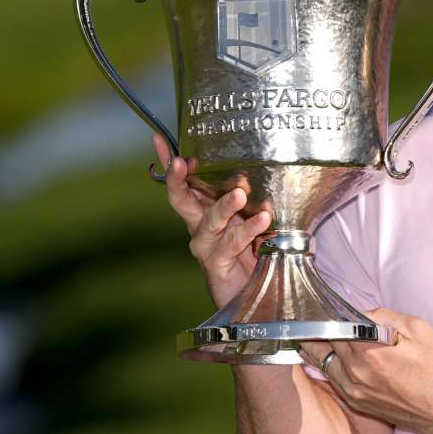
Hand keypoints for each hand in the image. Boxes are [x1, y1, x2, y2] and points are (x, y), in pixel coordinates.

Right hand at [153, 134, 270, 307]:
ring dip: (225, 205)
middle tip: (184, 162)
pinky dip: (249, 229)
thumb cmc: (256, 250)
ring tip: (240, 194)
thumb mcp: (256, 217)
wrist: (258, 294)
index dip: (170, 161)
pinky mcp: (217, 264)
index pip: (183, 182)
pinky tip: (263, 219)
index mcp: (204, 209)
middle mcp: (200, 225)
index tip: (160, 139)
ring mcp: (206, 246)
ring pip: (211, 221)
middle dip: (178, 178)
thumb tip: (272, 165)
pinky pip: (232, 243)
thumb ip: (256, 197)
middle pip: (181, 199)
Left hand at [297, 308, 432, 433]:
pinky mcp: (358, 402)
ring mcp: (354, 390)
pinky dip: (330, 364)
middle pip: (326, 342)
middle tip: (321, 315)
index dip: (330, 311)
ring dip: (320, 346)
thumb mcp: (419, 329)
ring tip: (319, 334)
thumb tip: (362, 313)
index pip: (336, 324)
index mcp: (369, 351)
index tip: (326, 304)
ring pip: (324, 361)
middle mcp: (356, 372)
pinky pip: (333, 379)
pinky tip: (333, 355)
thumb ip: (385, 316)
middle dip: (324, 327)